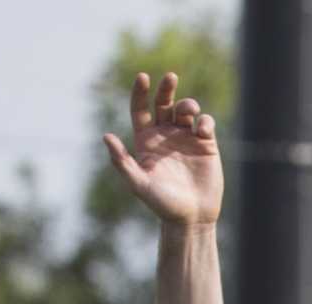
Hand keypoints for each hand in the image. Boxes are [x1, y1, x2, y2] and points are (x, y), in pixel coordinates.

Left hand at [103, 72, 222, 227]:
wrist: (192, 218)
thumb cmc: (163, 204)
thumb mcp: (139, 184)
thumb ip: (122, 162)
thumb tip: (106, 136)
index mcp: (146, 141)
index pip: (140, 109)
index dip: (140, 92)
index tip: (143, 77)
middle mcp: (165, 135)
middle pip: (164, 102)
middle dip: (166, 88)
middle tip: (170, 77)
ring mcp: (186, 138)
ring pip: (185, 109)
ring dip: (187, 104)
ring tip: (189, 112)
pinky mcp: (205, 144)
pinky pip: (205, 122)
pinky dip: (204, 121)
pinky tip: (202, 131)